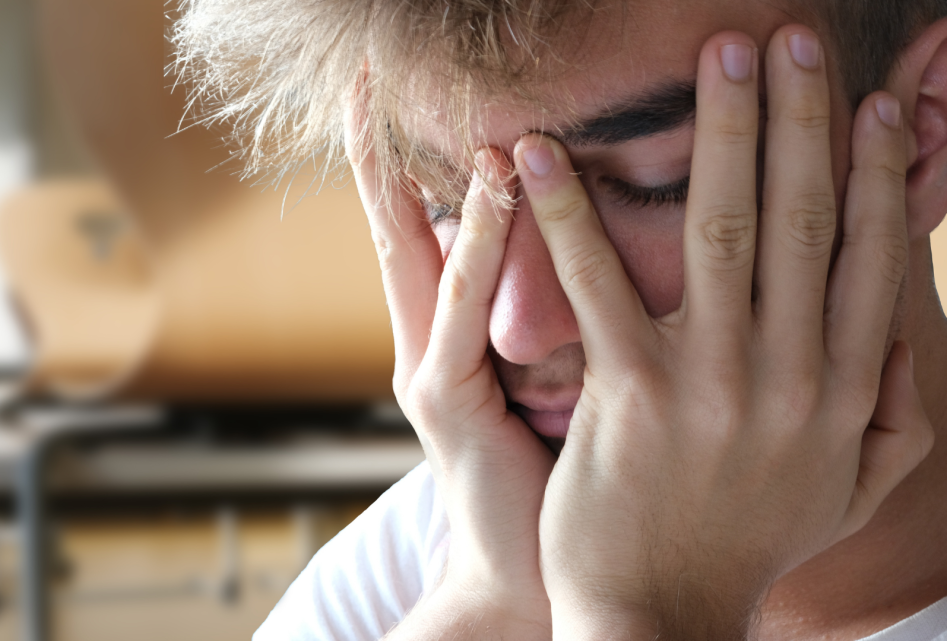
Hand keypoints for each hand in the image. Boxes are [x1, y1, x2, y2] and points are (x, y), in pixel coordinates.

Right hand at [345, 98, 553, 635]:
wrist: (529, 577)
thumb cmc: (553, 478)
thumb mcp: (554, 383)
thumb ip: (554, 319)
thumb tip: (592, 248)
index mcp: (451, 337)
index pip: (431, 232)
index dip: (412, 163)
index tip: (396, 96)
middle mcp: (427, 345)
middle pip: (397, 231)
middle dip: (378, 155)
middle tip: (365, 79)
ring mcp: (428, 374)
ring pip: (429, 258)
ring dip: (445, 176)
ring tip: (441, 105)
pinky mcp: (447, 407)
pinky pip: (465, 312)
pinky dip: (480, 244)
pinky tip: (500, 186)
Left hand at [515, 27, 934, 639]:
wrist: (663, 617)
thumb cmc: (747, 543)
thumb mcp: (846, 490)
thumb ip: (892, 413)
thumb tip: (910, 336)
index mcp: (846, 391)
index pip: (872, 257)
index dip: (874, 172)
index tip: (870, 101)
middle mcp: (793, 378)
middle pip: (807, 220)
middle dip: (801, 120)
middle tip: (790, 38)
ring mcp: (713, 385)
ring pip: (726, 233)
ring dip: (721, 136)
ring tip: (715, 57)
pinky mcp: (632, 397)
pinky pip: (600, 285)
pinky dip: (568, 214)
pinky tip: (538, 156)